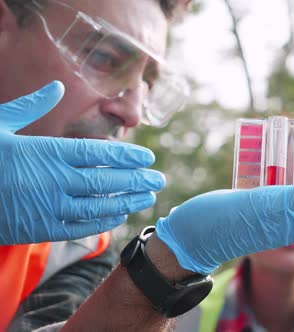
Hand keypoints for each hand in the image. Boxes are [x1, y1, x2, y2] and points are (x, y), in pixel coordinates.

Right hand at [0, 81, 165, 244]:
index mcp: (48, 152)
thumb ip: (32, 106)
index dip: (128, 155)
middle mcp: (55, 180)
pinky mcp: (42, 228)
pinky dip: (104, 221)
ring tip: (148, 197)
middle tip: (159, 179)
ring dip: (128, 201)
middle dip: (138, 179)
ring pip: (100, 206)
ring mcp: (50, 207)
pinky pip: (82, 227)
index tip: (148, 156)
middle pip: (108, 181)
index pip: (100, 153)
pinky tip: (120, 215)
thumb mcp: (0, 123)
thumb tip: (57, 87)